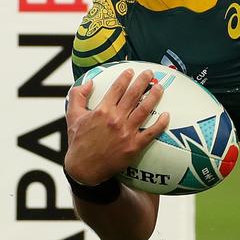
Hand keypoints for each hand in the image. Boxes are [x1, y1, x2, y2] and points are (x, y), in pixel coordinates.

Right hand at [64, 70, 169, 185]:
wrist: (84, 168)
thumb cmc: (78, 142)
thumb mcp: (72, 117)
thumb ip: (78, 96)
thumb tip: (88, 82)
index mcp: (101, 111)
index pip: (116, 88)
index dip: (125, 78)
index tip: (131, 70)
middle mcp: (116, 119)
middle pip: (133, 95)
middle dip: (143, 81)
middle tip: (150, 73)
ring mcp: (126, 132)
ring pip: (145, 110)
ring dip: (154, 97)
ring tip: (160, 87)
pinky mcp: (134, 145)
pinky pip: (151, 132)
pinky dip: (160, 124)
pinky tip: (167, 115)